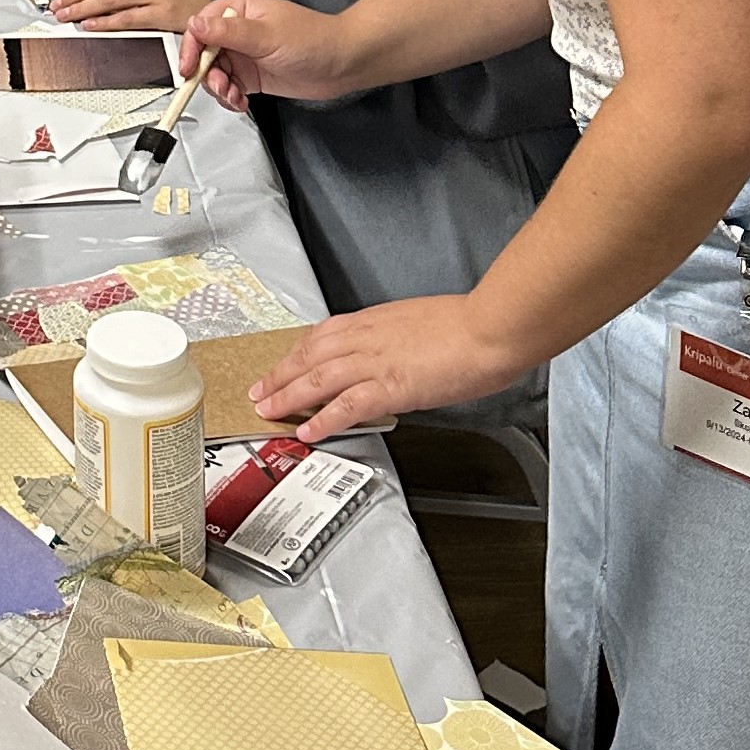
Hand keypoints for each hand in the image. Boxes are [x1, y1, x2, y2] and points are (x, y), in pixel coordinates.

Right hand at [180, 0, 363, 112]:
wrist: (343, 64)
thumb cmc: (312, 39)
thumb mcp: (266, 35)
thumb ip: (228, 32)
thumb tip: (194, 24)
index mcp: (238, 10)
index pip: (200, 27)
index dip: (190, 48)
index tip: (188, 69)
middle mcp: (237, 32)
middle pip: (203, 54)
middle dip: (206, 74)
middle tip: (220, 87)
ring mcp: (244, 55)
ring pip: (214, 74)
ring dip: (218, 89)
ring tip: (234, 97)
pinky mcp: (252, 76)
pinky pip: (228, 88)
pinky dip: (229, 98)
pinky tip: (241, 103)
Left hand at [249, 295, 519, 444]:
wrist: (491, 327)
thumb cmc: (467, 324)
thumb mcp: (418, 322)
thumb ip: (395, 336)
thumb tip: (389, 351)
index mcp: (373, 320)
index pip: (321, 336)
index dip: (296, 353)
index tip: (282, 363)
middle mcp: (367, 338)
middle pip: (309, 355)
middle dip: (279, 374)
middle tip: (258, 390)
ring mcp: (376, 362)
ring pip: (318, 379)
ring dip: (288, 395)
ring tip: (268, 411)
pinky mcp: (391, 386)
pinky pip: (347, 405)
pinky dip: (323, 417)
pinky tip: (308, 429)